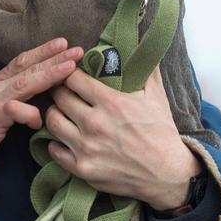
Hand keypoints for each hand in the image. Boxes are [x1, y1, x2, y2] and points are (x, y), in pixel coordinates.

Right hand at [0, 39, 83, 178]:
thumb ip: (13, 103)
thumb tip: (36, 105)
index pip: (22, 62)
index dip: (43, 52)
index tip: (64, 43)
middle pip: (27, 66)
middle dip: (53, 56)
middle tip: (77, 48)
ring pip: (24, 82)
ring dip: (49, 73)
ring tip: (71, 65)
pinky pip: (14, 110)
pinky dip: (30, 114)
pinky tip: (41, 119)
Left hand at [46, 65, 201, 209]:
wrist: (168, 175)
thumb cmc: (162, 133)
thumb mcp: (157, 96)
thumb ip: (146, 69)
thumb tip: (140, 45)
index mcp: (111, 102)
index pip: (73, 78)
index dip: (71, 73)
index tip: (72, 75)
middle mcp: (95, 123)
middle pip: (59, 96)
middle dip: (60, 90)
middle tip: (63, 91)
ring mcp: (86, 147)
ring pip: (53, 120)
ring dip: (55, 113)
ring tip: (62, 112)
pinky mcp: (83, 168)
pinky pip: (54, 149)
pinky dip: (56, 142)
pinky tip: (64, 138)